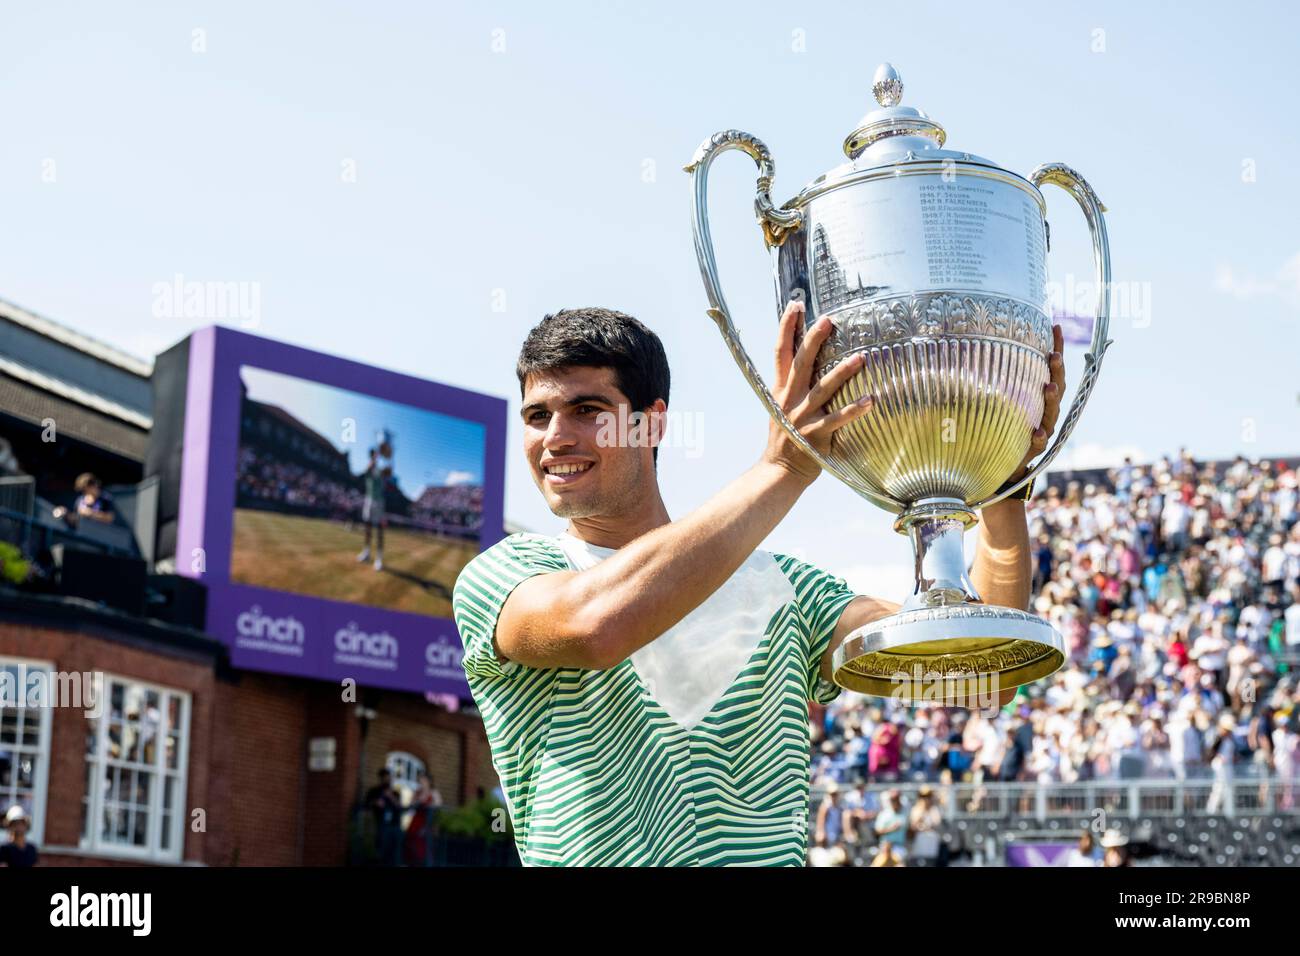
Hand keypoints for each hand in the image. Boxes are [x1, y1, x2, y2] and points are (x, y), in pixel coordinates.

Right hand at [762, 300, 874, 482]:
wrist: (778, 471)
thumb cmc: (786, 436)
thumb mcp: (780, 406)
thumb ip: (792, 384)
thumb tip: (807, 358)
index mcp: (780, 389)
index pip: (780, 352)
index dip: (786, 327)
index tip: (796, 304)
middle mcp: (789, 399)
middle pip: (800, 363)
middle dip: (813, 340)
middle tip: (828, 320)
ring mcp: (802, 417)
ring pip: (823, 389)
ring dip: (842, 372)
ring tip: (861, 357)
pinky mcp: (816, 435)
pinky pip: (837, 419)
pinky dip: (854, 409)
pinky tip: (871, 399)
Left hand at [1005, 324, 1065, 485]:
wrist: (1002, 464)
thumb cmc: (1000, 425)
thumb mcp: (998, 400)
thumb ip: (994, 378)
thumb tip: (974, 346)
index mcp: (1039, 396)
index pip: (1050, 369)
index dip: (1056, 348)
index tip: (1055, 327)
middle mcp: (1045, 411)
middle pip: (1057, 387)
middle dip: (1057, 371)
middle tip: (1054, 356)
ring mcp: (1043, 430)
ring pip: (1052, 413)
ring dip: (1051, 400)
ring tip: (1049, 387)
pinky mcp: (1033, 449)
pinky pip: (1038, 443)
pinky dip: (1038, 436)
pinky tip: (1036, 431)